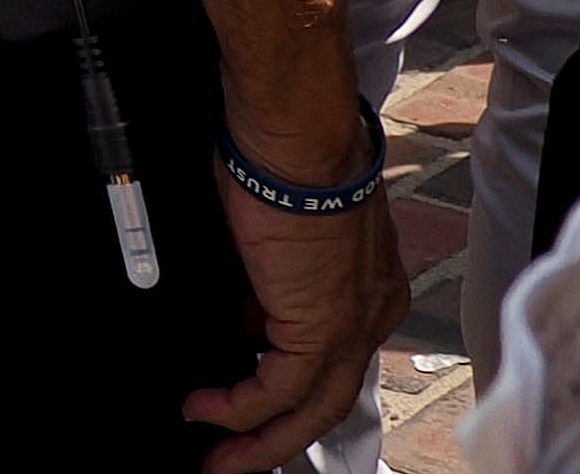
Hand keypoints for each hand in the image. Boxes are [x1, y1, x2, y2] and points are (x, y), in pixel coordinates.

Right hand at [185, 127, 405, 473]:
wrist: (295, 137)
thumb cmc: (284, 158)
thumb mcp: (273, 231)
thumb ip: (264, 284)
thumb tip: (241, 319)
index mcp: (367, 286)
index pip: (330, 358)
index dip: (289, 387)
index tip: (247, 396)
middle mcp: (372, 312)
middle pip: (328, 399)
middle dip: (277, 435)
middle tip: (233, 455)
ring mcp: (352, 324)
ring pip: (313, 409)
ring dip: (259, 439)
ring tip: (217, 454)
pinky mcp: (322, 328)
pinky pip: (280, 392)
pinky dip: (240, 409)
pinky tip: (208, 411)